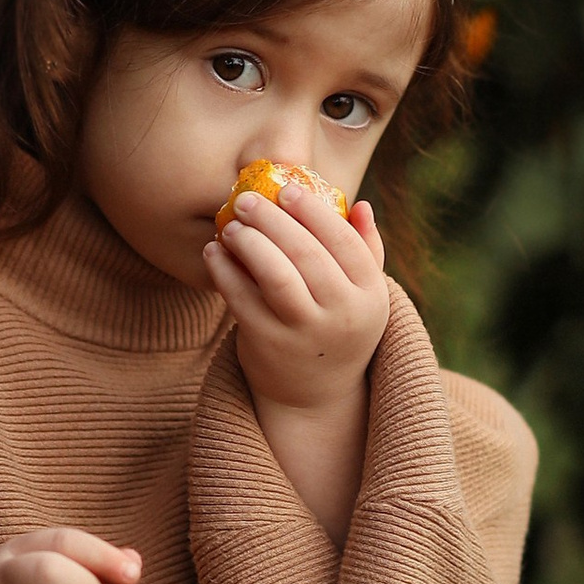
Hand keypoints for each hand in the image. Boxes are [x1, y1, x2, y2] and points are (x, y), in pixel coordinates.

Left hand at [205, 180, 390, 421]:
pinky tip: (213, 252)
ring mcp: (305, 332)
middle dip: (272, 219)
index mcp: (370, 294)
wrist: (316, 394)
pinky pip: (242, 299)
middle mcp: (342, 314)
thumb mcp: (362, 295)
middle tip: (245, 199)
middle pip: (307, 254)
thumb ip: (365, 250)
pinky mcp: (268, 345)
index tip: (286, 189)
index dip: (313, 212)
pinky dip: (224, 271)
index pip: (344, 242)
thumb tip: (360, 205)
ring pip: (276, 275)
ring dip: (249, 242)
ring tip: (231, 226)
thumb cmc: (337, 326)